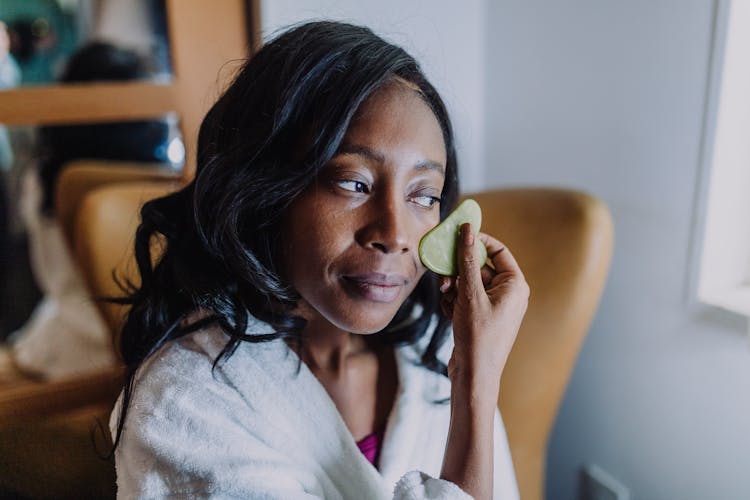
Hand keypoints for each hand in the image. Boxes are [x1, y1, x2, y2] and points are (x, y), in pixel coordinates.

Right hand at [440, 223, 528, 387]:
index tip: (456, 237)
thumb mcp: (470, 293)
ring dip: (453, 287)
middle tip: (444, 277)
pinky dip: (453, 301)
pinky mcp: (481, 317)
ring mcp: (494, 306)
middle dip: (459, 271)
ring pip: (468, 282)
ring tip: (447, 299)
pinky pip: (464, 297)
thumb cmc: (478, 336)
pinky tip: (449, 313)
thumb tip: (467, 230)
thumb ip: (468, 259)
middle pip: (479, 266)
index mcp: (515, 285)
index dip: (477, 242)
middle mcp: (508, 293)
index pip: (498, 250)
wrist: (473, 374)